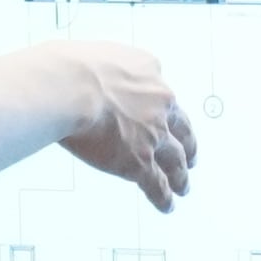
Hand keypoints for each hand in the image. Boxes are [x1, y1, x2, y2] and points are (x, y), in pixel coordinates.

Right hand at [55, 46, 197, 212]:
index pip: (161, 91)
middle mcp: (159, 103)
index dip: (163, 106)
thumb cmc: (70, 68)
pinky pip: (157, 184)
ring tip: (183, 186)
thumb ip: (104, 68)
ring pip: (176, 160)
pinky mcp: (140, 162)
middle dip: (187, 144)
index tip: (164, 113)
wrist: (71, 88)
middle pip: (181, 128)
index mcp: (148, 72)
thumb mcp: (94, 54)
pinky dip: (163, 197)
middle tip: (189, 154)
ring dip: (180, 176)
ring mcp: (152, 135)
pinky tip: (167, 205)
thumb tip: (89, 77)